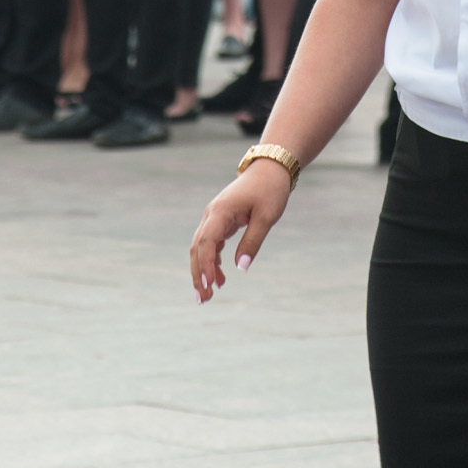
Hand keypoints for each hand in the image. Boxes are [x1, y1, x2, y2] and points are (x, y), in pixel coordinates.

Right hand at [189, 159, 291, 302]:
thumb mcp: (266, 217)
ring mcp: (214, 217)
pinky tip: (220, 278)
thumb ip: (253, 242)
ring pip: (201, 248)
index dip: (204, 265)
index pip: (205, 242)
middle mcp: (212, 215)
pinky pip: (211, 244)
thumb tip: (241, 268)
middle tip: (203, 299)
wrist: (270, 169)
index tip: (207, 285)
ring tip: (209, 295)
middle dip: (197, 274)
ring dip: (203, 271)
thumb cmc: (270, 190)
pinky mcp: (221, 220)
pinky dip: (212, 261)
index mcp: (220, 212)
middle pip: (197, 248)